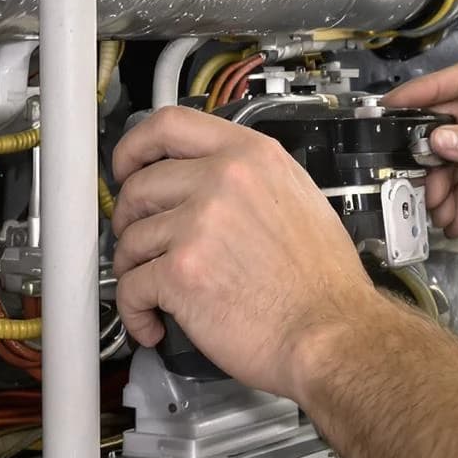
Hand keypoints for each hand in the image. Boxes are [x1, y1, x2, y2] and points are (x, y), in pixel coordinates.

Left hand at [109, 107, 384, 400]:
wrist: (330, 332)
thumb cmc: (323, 280)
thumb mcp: (299, 198)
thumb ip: (249, 178)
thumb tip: (205, 181)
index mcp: (251, 156)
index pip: (169, 125)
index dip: (134, 147)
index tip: (127, 167)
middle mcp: (222, 181)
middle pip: (139, 185)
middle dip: (129, 218)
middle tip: (139, 241)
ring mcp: (198, 225)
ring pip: (130, 239)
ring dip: (133, 268)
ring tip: (155, 290)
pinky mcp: (180, 272)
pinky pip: (130, 287)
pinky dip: (135, 310)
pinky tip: (153, 322)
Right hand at [385, 61, 457, 273]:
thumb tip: (442, 137)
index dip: (431, 88)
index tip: (400, 101)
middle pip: (446, 120)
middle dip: (427, 146)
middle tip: (413, 165)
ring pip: (442, 159)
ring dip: (435, 184)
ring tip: (440, 203)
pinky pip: (449, 189)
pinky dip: (445, 205)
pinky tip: (454, 219)